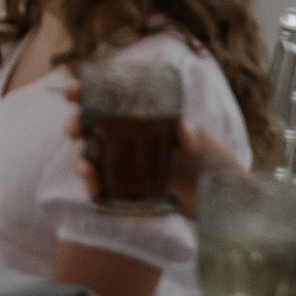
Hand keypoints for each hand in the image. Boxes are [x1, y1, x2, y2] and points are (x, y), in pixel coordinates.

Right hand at [62, 83, 243, 219]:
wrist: (223, 202)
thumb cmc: (217, 164)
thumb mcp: (208, 144)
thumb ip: (195, 135)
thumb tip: (184, 132)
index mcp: (146, 119)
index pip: (111, 99)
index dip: (87, 93)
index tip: (72, 93)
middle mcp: (132, 138)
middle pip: (92, 125)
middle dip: (76, 124)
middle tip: (73, 131)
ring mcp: (128, 164)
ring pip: (92, 156)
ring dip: (81, 160)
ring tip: (86, 170)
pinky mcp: (129, 190)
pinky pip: (103, 186)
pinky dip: (94, 187)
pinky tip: (94, 191)